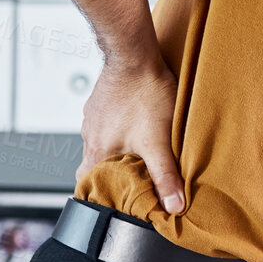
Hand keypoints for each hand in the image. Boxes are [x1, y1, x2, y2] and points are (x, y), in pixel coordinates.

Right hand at [76, 55, 185, 212]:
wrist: (134, 55)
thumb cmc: (145, 94)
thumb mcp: (159, 142)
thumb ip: (166, 176)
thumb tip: (174, 206)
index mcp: (97, 153)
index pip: (89, 186)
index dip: (101, 197)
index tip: (116, 202)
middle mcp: (89, 137)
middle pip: (94, 167)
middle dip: (111, 177)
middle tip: (130, 182)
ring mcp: (92, 119)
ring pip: (100, 146)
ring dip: (115, 153)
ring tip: (137, 156)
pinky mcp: (99, 103)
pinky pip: (104, 126)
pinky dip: (116, 132)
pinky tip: (134, 127)